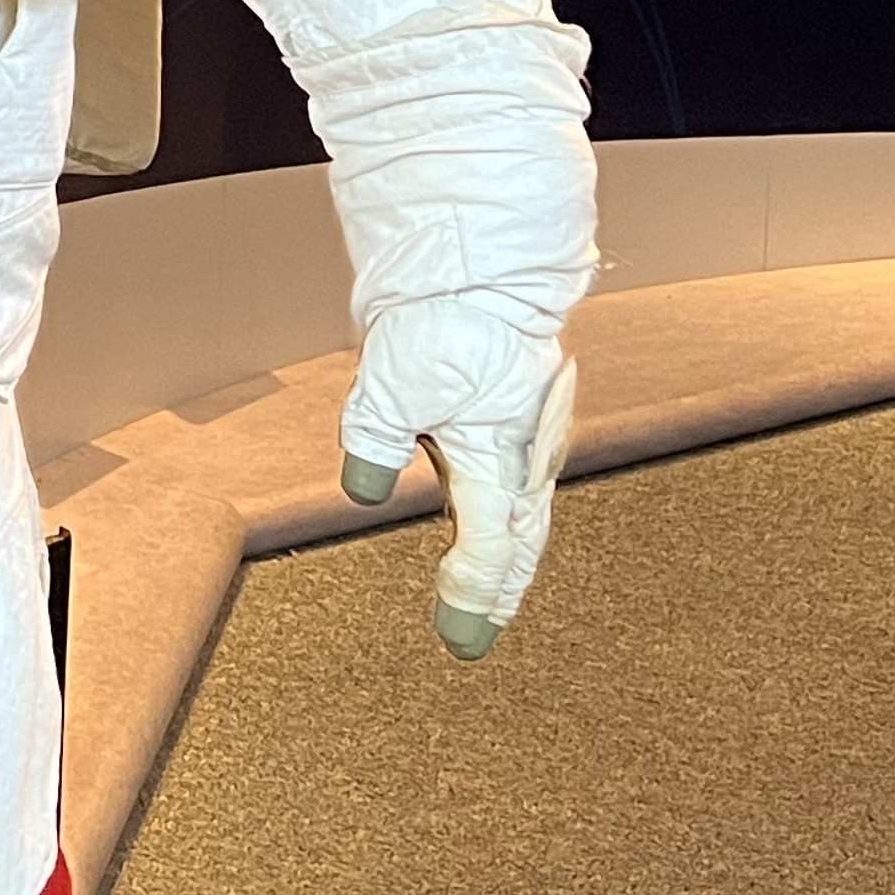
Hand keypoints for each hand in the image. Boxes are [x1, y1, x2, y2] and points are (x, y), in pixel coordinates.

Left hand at [339, 296, 573, 658]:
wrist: (485, 257)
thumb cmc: (448, 315)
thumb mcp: (390, 384)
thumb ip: (373, 440)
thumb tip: (361, 488)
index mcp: (499, 459)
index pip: (491, 546)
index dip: (474, 594)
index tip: (458, 638)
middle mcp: (526, 451)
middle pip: (520, 538)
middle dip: (499, 588)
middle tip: (479, 629)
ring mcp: (532, 426)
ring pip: (526, 505)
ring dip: (510, 551)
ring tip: (491, 586)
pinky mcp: (523, 402)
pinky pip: (523, 470)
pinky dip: (512, 505)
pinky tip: (496, 505)